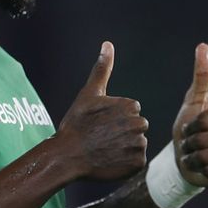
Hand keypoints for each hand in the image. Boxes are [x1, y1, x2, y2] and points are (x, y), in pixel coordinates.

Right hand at [53, 42, 148, 181]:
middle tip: (103, 137)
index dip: (115, 118)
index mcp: (131, 106)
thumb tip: (108, 43)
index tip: (101, 123)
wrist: (67, 156)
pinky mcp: (138, 163)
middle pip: (136, 127)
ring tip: (106, 149)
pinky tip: (111, 160)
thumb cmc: (76, 123)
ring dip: (124, 147)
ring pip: (136, 144)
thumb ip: (102, 69)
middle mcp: (139, 124)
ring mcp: (139, 144)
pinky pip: (137, 162)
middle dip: (123, 132)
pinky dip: (126, 164)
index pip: (131, 111)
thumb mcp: (89, 94)